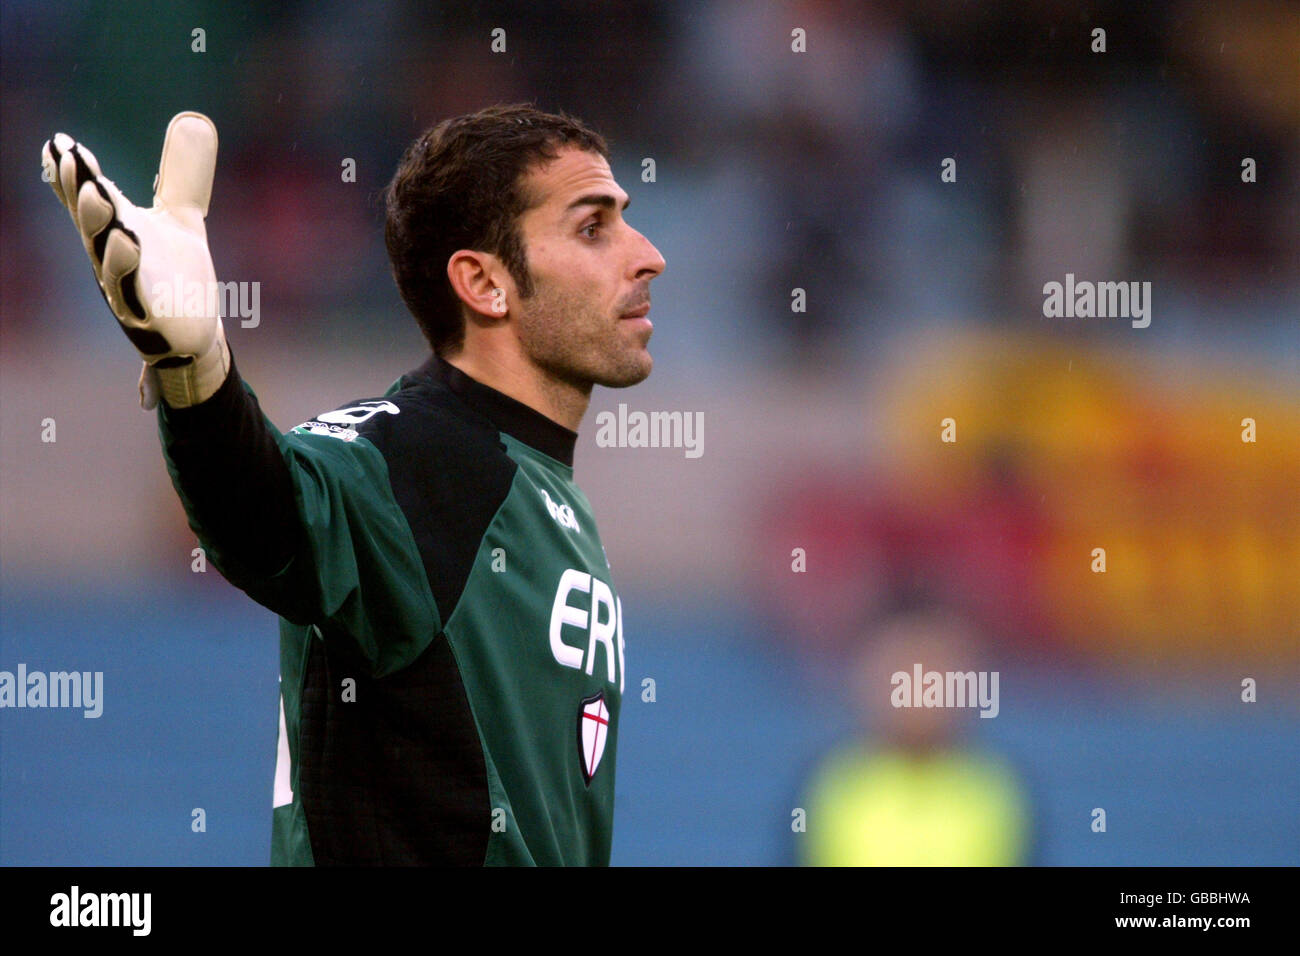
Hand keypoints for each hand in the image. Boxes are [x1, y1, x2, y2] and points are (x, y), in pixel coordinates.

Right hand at [42, 111, 230, 408]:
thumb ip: (184, 173)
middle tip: (74, 158)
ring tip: (100, 196)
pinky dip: (128, 270)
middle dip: (81, 191)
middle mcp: (111, 257)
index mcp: (114, 230)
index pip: (88, 197)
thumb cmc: (176, 275)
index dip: (73, 172)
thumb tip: (194, 118)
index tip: (61, 142)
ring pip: (107, 258)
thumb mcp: (182, 218)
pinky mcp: (145, 318)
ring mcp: (125, 289)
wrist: (192, 335)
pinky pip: (133, 294)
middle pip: (91, 222)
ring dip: (100, 227)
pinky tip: (129, 243)